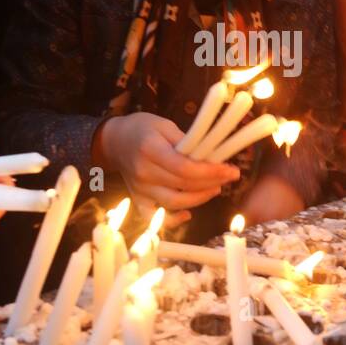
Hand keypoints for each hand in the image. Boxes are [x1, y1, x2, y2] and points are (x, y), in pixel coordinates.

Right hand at [102, 113, 239, 228]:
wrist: (114, 141)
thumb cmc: (143, 129)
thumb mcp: (165, 125)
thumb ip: (187, 141)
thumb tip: (212, 156)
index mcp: (150, 149)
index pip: (184, 167)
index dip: (211, 172)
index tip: (231, 170)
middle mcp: (143, 172)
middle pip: (183, 185)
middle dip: (211, 182)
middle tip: (228, 176)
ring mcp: (139, 189)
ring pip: (174, 202)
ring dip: (199, 199)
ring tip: (215, 188)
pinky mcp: (138, 199)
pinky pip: (154, 218)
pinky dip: (172, 220)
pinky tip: (187, 213)